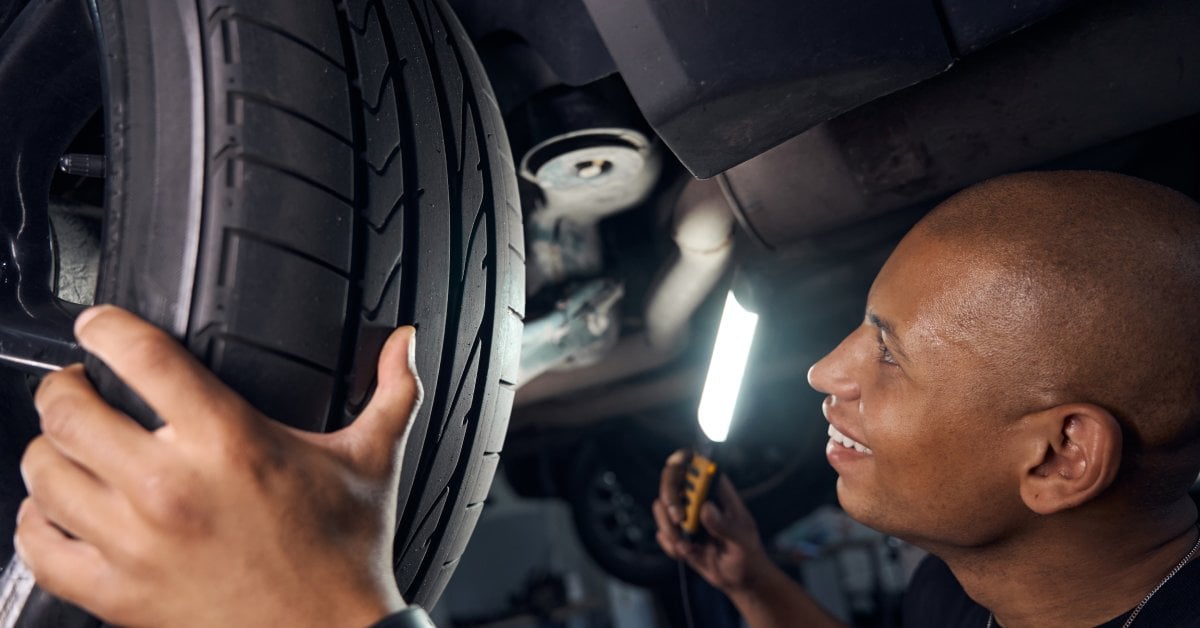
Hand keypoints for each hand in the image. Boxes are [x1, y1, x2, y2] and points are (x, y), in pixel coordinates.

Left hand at [15, 306, 421, 626]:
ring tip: (70, 446)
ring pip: (44, 473)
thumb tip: (406, 341)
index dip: (104, 327)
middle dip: (66, 389)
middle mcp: (171, 486)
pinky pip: (40, 547)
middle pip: (69, 410)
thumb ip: (391, 390)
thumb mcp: (373, 458)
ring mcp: (137, 543)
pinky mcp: (118, 593)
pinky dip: (38, 522)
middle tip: (80, 388)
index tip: (100, 326)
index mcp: (230, 440)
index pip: (137, 356)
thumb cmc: (347, 552)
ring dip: (49, 451)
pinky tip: (61, 509)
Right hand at [652, 450, 773, 593]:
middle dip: (670, 497)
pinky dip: (671, 546)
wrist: (739, 578)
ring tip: (687, 547)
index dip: (682, 459)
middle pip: (671, 479)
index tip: (678, 468)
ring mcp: (685, 515)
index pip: (696, 463)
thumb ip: (725, 526)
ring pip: (661, 506)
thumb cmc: (747, 554)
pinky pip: (662, 533)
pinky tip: (688, 554)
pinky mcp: (676, 533)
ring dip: (669, 528)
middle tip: (677, 519)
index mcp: (717, 490)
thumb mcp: (742, 541)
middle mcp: (698, 498)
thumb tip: (706, 508)